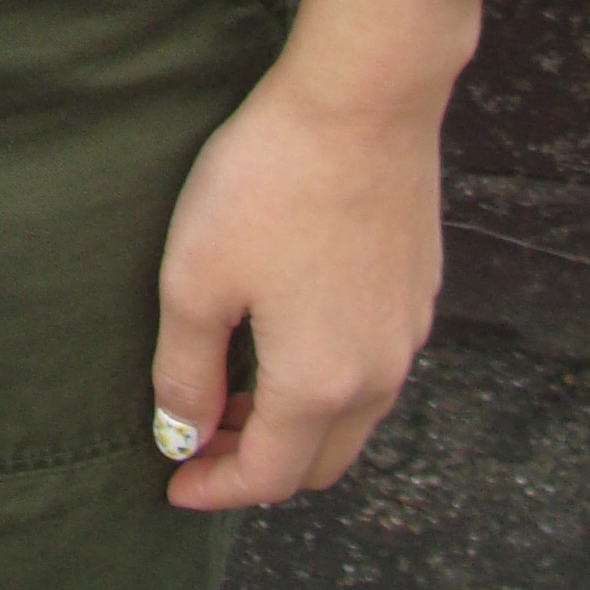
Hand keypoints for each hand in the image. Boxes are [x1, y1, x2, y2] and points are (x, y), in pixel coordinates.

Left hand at [150, 0, 477, 510]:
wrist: (363, 99)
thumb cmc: (270, 183)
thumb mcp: (197, 279)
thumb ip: (185, 371)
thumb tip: (182, 435)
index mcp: (320, 386)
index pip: (267, 477)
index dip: (214, 489)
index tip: (172, 485)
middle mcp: (377, 374)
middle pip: (319, 461)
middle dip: (258, 466)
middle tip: (200, 443)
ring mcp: (407, 331)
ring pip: (353, 416)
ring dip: (294, 423)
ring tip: (235, 392)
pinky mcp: (417, 288)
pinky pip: (373, 366)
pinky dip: (328, 381)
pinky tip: (287, 337)